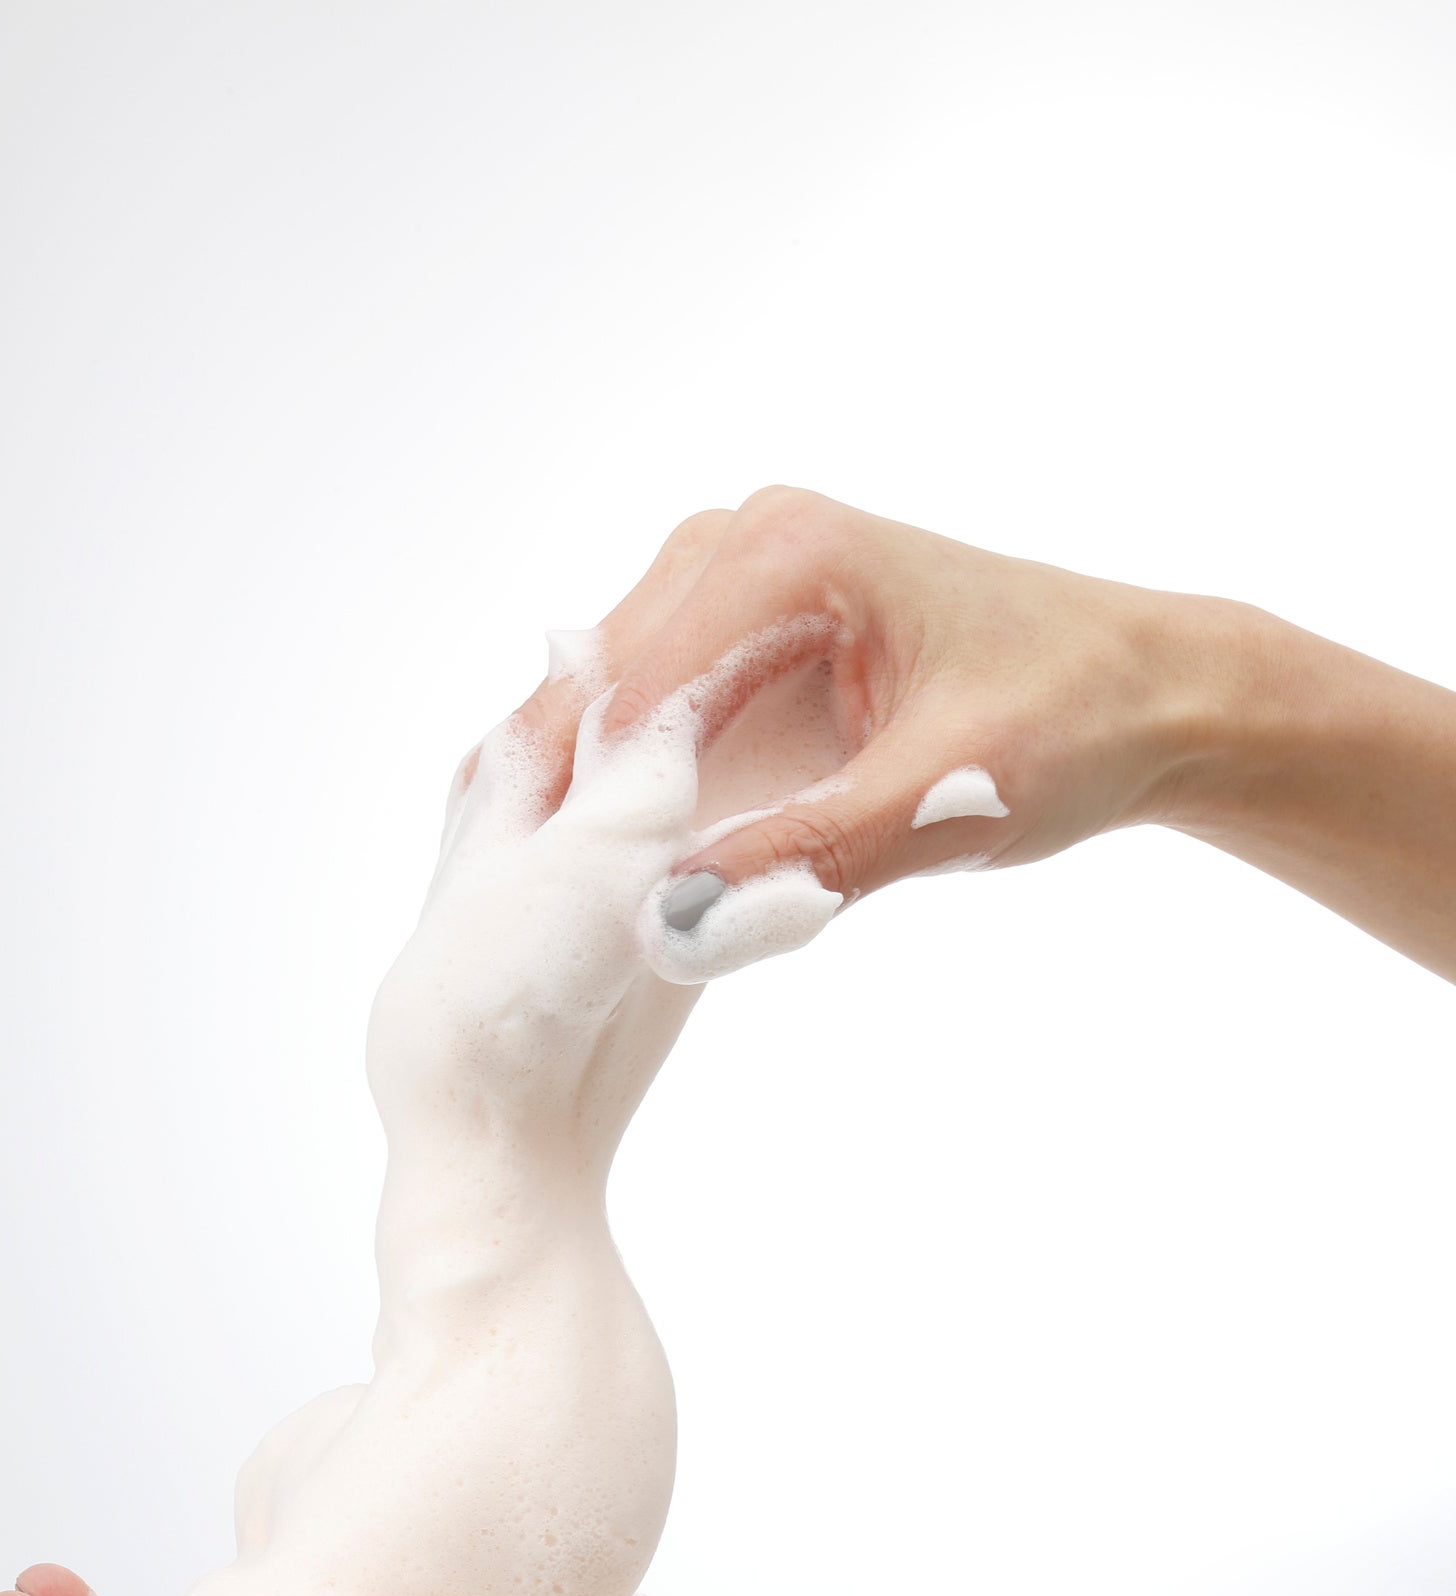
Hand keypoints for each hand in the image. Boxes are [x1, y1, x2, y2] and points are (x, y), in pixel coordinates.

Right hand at [509, 483, 1211, 909]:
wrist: (1154, 697)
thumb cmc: (1074, 723)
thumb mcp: (945, 804)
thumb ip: (803, 861)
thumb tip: (668, 928)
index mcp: (785, 552)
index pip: (632, 693)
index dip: (593, 810)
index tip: (575, 919)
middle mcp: (743, 543)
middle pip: (600, 693)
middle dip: (580, 803)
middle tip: (565, 923)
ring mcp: (736, 588)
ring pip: (613, 710)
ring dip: (600, 804)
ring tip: (585, 908)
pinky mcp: (747, 643)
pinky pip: (656, 722)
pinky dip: (639, 796)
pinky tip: (631, 873)